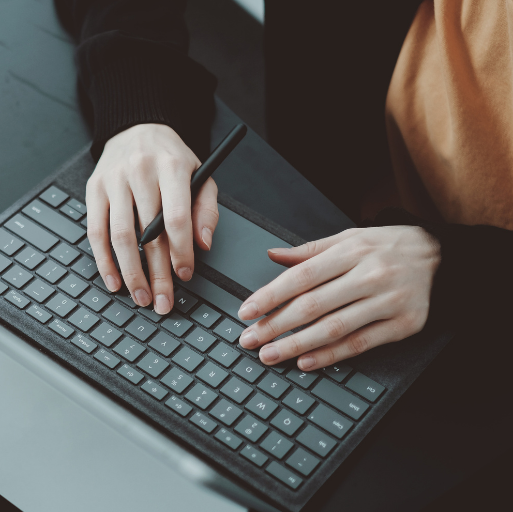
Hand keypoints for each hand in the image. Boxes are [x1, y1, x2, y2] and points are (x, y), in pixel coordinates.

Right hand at [86, 124, 219, 313]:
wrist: (136, 127)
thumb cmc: (170, 158)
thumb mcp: (201, 175)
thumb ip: (206, 210)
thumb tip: (202, 245)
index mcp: (171, 167)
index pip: (175, 217)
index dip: (181, 251)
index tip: (185, 275)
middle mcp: (140, 172)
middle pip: (147, 233)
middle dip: (156, 273)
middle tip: (162, 301)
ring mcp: (113, 181)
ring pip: (120, 236)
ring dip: (130, 272)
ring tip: (140, 296)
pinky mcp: (93, 189)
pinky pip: (95, 231)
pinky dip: (104, 261)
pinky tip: (114, 281)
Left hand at [237, 226, 439, 369]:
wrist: (440, 255)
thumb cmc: (386, 247)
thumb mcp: (348, 238)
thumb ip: (309, 251)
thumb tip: (272, 255)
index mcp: (351, 252)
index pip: (301, 277)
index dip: (270, 296)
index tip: (246, 312)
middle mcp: (369, 276)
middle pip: (313, 305)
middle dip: (276, 325)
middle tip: (250, 340)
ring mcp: (388, 302)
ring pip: (334, 328)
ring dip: (297, 345)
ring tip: (270, 355)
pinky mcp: (403, 325)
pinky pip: (360, 343)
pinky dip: (331, 355)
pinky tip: (306, 362)